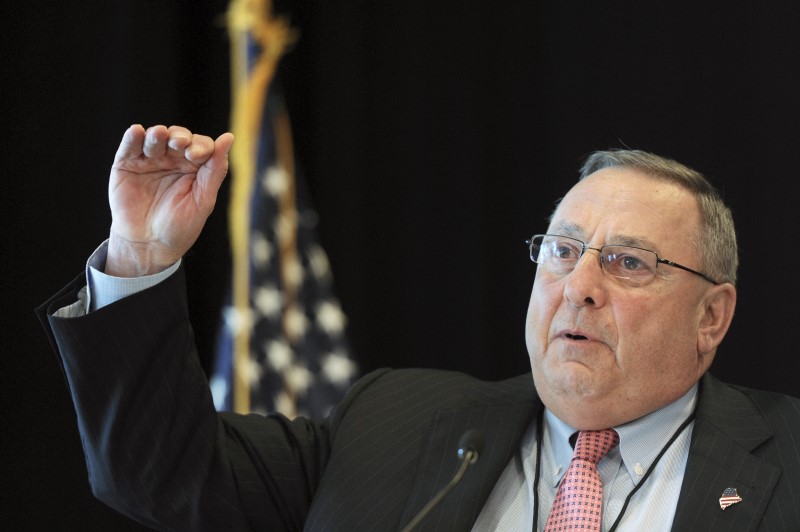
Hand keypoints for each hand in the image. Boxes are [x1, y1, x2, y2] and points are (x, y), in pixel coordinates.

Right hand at [106, 124, 233, 276]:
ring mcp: (149, 160)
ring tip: (159, 136)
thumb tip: (229, 137)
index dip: (201, 146)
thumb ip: (215, 170)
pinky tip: (137, 132)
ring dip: (158, 134)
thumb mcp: (203, 200)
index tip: (197, 156)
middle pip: (178, 136)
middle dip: (180, 137)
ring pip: (155, 138)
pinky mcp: (126, 164)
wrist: (148, 246)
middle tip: (179, 144)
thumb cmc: (179, 227)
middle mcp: (173, 159)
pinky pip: (129, 146)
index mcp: (195, 167)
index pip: (201, 145)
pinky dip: (133, 137)